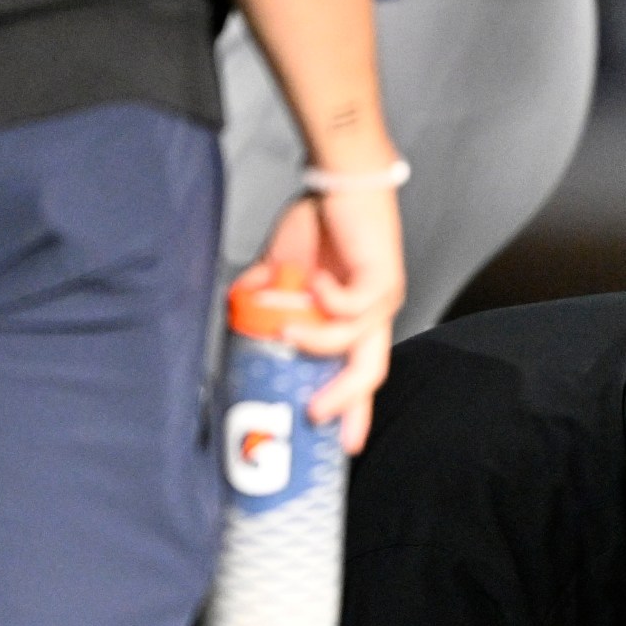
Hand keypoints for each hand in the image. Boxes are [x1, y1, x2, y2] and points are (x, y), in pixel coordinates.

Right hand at [240, 187, 404, 452]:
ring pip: (354, 341)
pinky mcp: (382, 276)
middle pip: (369, 372)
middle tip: (317, 415)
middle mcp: (373, 316)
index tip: (338, 444)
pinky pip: (354, 304)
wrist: (341, 181)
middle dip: (346, 401)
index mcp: (355, 320)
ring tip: (287, 330)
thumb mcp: (285, 267)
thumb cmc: (323, 223)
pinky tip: (314, 283)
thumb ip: (270, 294)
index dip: (351, 409)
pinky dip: (328, 299)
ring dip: (316, 340)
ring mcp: (381, 298)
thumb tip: (244, 308)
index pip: (357, 373)